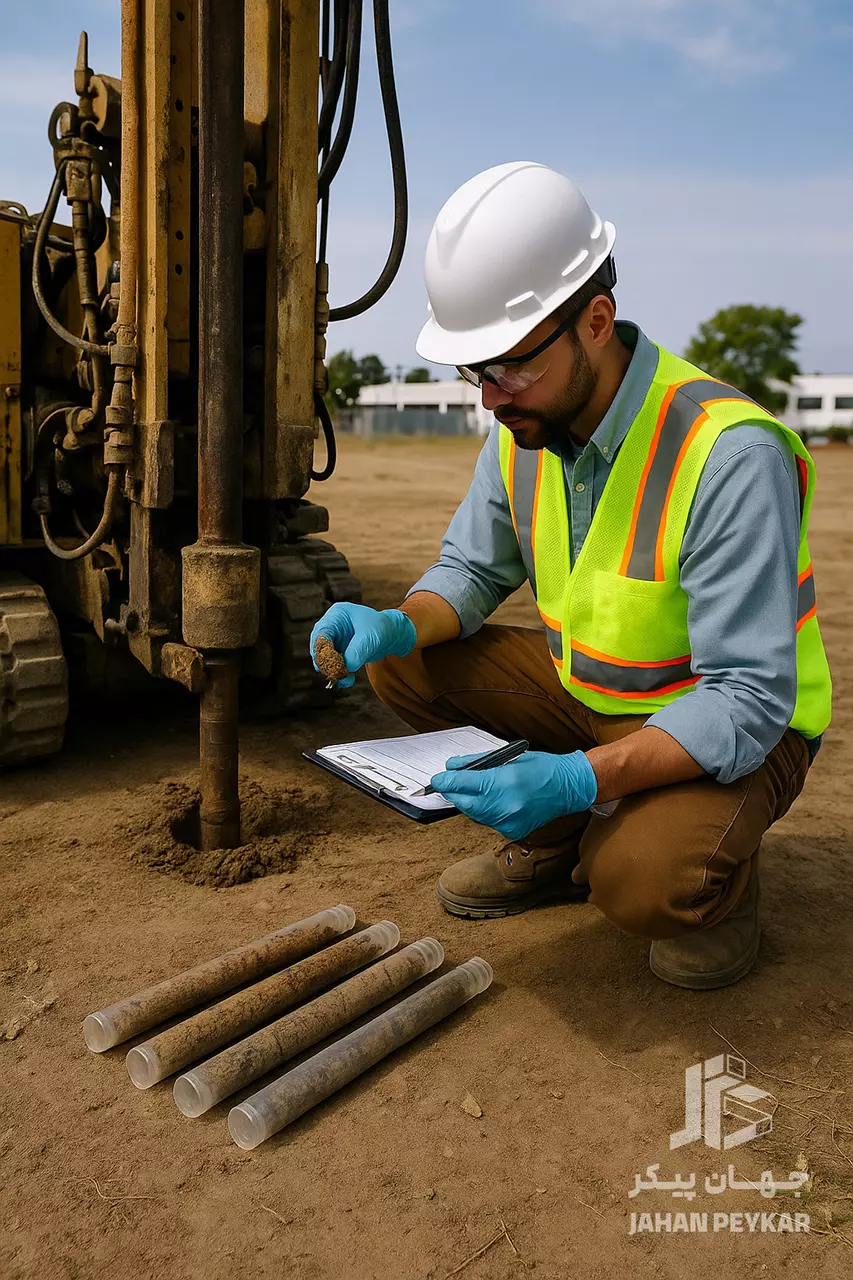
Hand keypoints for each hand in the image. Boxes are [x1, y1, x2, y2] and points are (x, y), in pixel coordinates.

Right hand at [310, 603, 416, 687]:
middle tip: (336, 675)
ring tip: (346, 680)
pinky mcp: (340, 651)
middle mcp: (332, 626)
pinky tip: (348, 680)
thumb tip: (345, 668)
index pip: (321, 633)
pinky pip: (333, 664)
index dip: (322, 650)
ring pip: (324, 658)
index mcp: (337, 614)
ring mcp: (335, 639)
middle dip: (326, 662)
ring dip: (332, 670)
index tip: (331, 664)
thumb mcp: (370, 638)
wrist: (394, 635)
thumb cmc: (383, 629)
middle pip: (319, 646)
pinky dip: (338, 673)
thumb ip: (356, 652)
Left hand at [429, 749, 597, 840]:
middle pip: (464, 803)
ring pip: (474, 814)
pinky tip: (488, 801)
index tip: (437, 779)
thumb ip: (477, 762)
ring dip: (467, 803)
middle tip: (448, 785)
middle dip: (453, 794)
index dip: (446, 781)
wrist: (568, 786)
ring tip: (469, 791)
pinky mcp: (512, 830)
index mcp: (503, 782)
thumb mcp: (508, 757)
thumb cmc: (542, 767)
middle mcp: (505, 804)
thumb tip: (454, 766)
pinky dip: (483, 812)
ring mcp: (509, 821)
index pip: (463, 784)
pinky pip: (488, 822)